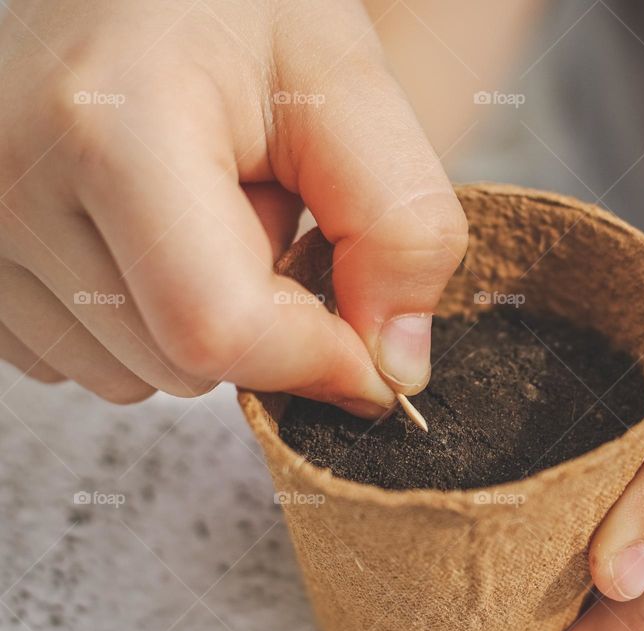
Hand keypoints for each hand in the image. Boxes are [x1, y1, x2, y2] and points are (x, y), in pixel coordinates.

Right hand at [0, 0, 466, 413]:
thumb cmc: (237, 14)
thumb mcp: (347, 87)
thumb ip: (398, 225)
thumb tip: (393, 367)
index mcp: (111, 126)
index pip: (220, 327)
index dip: (317, 360)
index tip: (371, 351)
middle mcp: (10, 182)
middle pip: (179, 364)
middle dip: (260, 318)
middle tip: (262, 211)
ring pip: (132, 375)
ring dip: (198, 318)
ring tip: (199, 210)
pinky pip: (83, 358)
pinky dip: (143, 320)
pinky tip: (148, 233)